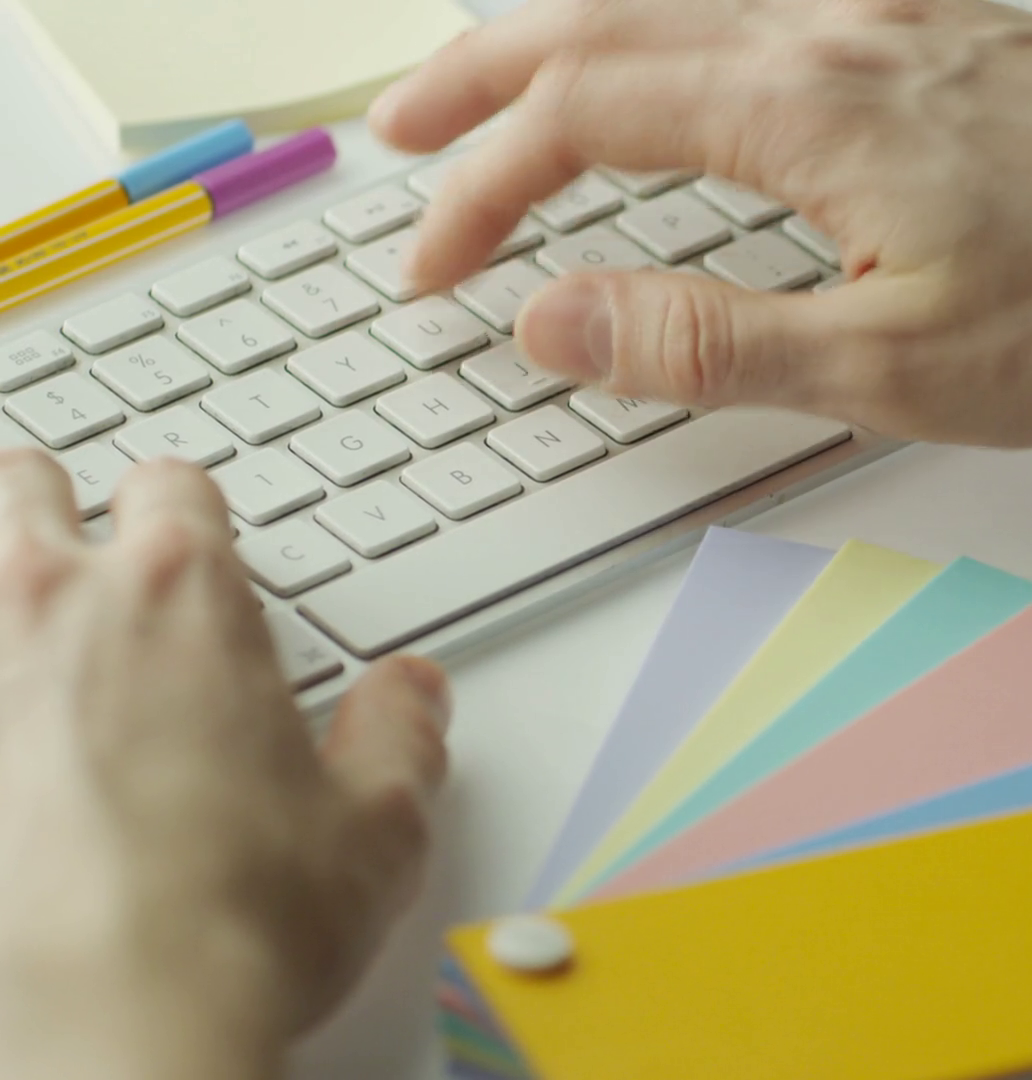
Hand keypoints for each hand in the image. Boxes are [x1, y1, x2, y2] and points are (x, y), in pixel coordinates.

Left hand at [0, 453, 450, 1079]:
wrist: (101, 1024)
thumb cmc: (226, 924)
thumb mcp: (376, 827)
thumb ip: (400, 736)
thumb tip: (411, 698)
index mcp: (181, 596)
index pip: (172, 487)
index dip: (185, 516)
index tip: (194, 556)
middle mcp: (49, 606)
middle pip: (24, 486)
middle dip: (49, 514)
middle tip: (75, 569)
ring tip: (23, 650)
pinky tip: (5, 748)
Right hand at [372, 0, 1031, 464]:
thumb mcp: (896, 365)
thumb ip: (709, 342)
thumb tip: (558, 319)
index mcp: (805, 110)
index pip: (578, 120)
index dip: (481, 191)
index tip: (440, 270)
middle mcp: (839, 32)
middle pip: (605, 23)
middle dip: (483, 81)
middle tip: (409, 137)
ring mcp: (902, 19)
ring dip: (576, 39)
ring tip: (514, 88)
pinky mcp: (958, 35)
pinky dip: (687, 23)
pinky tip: (702, 52)